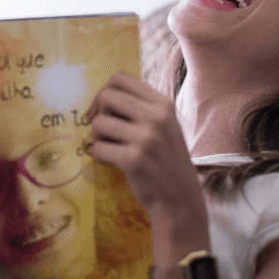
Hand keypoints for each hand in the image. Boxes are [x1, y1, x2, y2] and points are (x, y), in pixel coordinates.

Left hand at [89, 72, 203, 220]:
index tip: (103, 110)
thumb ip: (140, 108)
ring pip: (99, 123)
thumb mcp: (164, 126)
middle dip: (98, 114)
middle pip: (106, 96)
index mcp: (163, 104)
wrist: (180, 200)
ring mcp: (146, 138)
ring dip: (98, 137)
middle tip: (105, 132)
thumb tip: (101, 96)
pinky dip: (100, 157)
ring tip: (112, 149)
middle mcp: (156, 117)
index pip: (120, 78)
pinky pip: (98, 148)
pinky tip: (113, 163)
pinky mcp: (134, 160)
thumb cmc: (166, 161)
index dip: (104, 92)